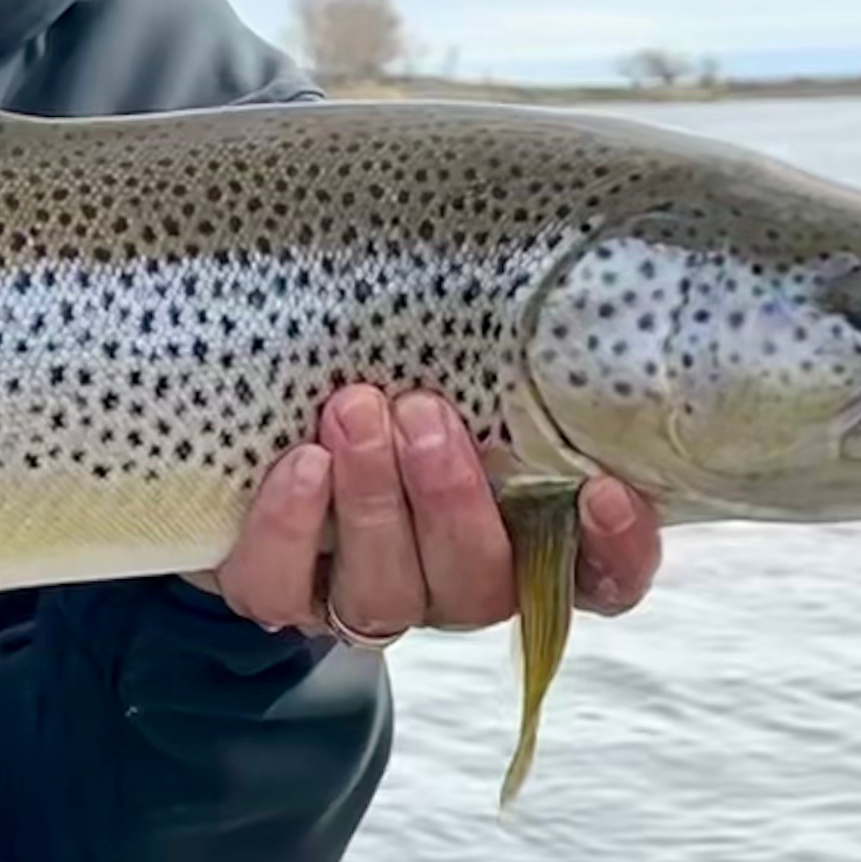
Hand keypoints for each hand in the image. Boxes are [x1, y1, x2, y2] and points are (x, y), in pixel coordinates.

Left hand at [190, 387, 661, 642]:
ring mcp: (367, 598)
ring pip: (386, 595)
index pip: (600, 577)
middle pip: (478, 583)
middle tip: (425, 413)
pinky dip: (290, 528)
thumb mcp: (445, 362)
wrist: (245, 427)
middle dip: (451, 499)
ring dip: (373, 502)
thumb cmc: (385, 377)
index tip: (604, 491)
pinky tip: (302, 463)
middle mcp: (451, 581)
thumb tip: (531, 264)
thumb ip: (493, 352)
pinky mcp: (279, 597)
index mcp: (520, 532)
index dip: (615, 551)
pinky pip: (284, 591)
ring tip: (354, 411)